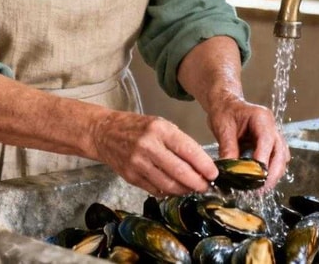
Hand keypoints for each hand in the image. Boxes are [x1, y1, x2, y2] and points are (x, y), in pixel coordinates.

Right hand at [89, 110, 216, 196]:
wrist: (104, 133)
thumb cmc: (137, 127)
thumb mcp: (161, 125)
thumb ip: (179, 142)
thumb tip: (201, 164)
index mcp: (160, 130)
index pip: (188, 150)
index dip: (204, 165)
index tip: (214, 173)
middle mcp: (148, 146)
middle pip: (180, 171)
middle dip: (198, 182)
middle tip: (207, 186)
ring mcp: (138, 163)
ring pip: (168, 185)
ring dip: (184, 190)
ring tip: (193, 189)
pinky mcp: (131, 177)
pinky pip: (155, 190)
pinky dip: (169, 192)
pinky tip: (175, 189)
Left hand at [204, 93, 289, 188]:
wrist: (226, 104)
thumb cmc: (225, 111)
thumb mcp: (223, 128)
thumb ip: (228, 148)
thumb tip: (229, 171)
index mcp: (262, 118)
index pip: (267, 141)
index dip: (263, 161)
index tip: (255, 178)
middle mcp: (272, 127)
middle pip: (280, 154)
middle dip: (272, 174)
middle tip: (259, 190)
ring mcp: (274, 136)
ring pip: (281, 159)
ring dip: (273, 175)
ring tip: (259, 190)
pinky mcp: (271, 145)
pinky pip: (276, 161)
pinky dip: (270, 172)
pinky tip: (260, 182)